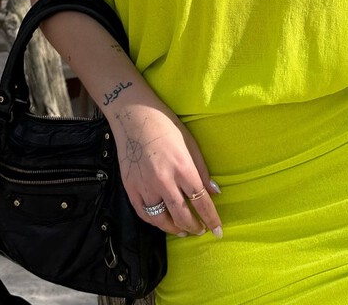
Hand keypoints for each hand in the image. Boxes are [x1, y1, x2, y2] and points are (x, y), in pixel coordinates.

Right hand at [109, 103, 222, 237]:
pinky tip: (163, 222)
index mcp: (182, 168)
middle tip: (200, 230)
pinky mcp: (130, 187)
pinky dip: (154, 221)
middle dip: (194, 227)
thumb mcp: (190, 143)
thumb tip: (214, 192)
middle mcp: (163, 180)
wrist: (133, 115)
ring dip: (174, 228)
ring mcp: (144, 186)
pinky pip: (143, 213)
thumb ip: (202, 170)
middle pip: (181, 215)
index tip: (218, 231)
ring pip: (161, 219)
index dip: (211, 219)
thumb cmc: (165, 125)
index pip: (200, 201)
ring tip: (183, 230)